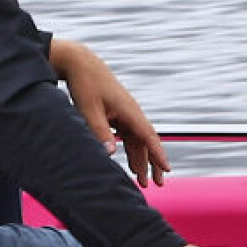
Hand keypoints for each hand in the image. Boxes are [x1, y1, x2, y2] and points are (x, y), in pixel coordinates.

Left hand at [48, 38, 170, 185]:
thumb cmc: (85, 84)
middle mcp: (131, 112)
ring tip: (142, 180)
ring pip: (137, 140)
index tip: (167, 169)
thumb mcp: (89, 110)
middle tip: (158, 184)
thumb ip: (100, 132)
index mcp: (129, 111)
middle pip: (147, 141)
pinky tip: (130, 163)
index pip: (148, 136)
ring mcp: (125, 113)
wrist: (80, 63)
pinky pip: (128, 136)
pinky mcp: (118, 113)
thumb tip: (110, 154)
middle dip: (153, 163)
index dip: (158, 154)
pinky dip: (131, 150)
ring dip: (140, 160)